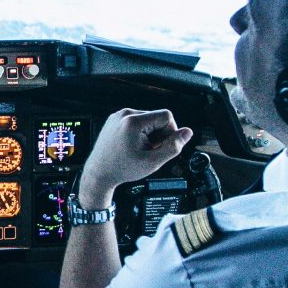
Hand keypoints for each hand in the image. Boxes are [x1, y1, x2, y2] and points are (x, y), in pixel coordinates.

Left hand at [78, 109, 192, 205]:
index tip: (161, 146)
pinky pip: (136, 122)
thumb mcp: (153, 162)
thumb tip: (188, 132)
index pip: (166, 116)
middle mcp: (125, 114)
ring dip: (150, 134)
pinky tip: (133, 146)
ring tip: (141, 149)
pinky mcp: (115, 120)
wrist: (99, 173)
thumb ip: (173, 147)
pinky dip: (139, 133)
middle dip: (159, 134)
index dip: (170, 132)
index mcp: (133, 121)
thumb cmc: (122, 169)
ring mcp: (118, 116)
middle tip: (150, 151)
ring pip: (148, 119)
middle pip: (157, 117)